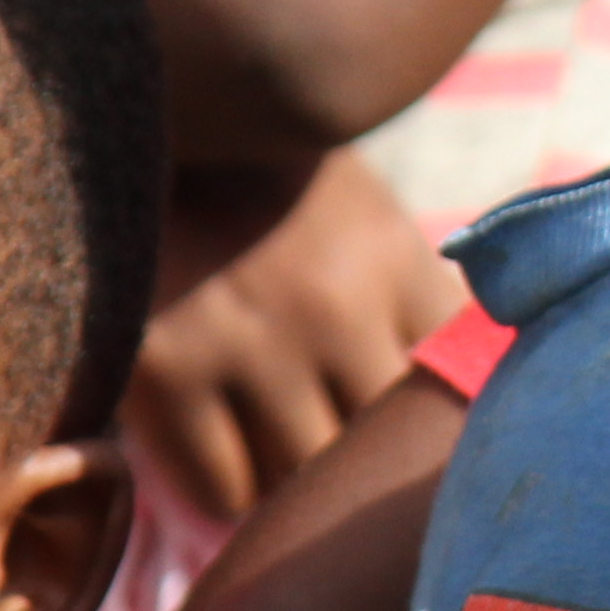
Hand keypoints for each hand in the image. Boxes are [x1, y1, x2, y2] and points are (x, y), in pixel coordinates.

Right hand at [135, 147, 468, 516]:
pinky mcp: (164, 372)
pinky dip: (229, 488)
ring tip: (275, 444)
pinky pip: (223, 490)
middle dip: (361, 458)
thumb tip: (465, 409)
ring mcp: (246, 342)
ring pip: (302, 478)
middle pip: (378, 445)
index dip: (433, 418)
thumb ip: (410, 309)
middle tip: (334, 446)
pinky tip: (224, 449)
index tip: (408, 426)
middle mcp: (331, 304)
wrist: (144, 120)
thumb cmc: (268, 188)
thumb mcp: (365, 223)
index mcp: (393, 260)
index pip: (458, 384)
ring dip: (295, 480)